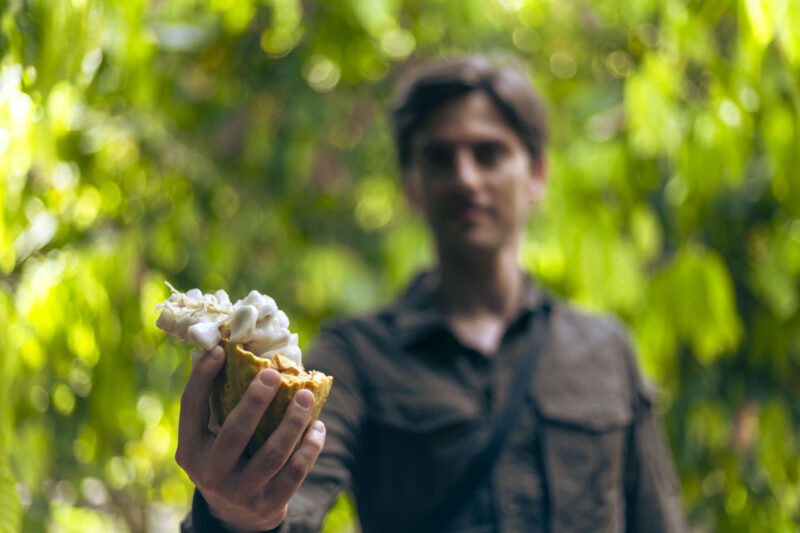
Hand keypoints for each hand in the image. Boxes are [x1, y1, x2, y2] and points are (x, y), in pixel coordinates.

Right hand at [175, 346, 325, 531]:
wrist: (236, 516)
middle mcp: (209, 473)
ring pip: (272, 454)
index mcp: (190, 450)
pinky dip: (310, 448)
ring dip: (293, 422)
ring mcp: (239, 492)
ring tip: (307, 396)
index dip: (202, 377)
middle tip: (272, 374)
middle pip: (235, 432)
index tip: (221, 351)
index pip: (191, 408)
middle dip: (255, 400)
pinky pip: (294, 474)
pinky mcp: (267, 505)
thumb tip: (237, 352)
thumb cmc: (227, 458)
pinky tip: (318, 427)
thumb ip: (220, 405)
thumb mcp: (211, 438)